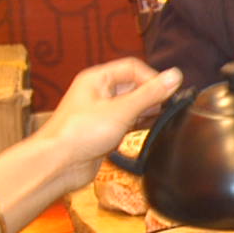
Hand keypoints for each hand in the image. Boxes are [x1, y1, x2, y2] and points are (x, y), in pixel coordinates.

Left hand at [43, 58, 180, 167]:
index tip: (169, 94)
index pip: (133, 68)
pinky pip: (127, 123)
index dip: (152, 78)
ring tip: (161, 121)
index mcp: (98, 78)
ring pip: (132, 106)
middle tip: (168, 109)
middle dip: (151, 96)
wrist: (57, 164)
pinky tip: (151, 131)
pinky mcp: (104, 132)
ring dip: (147, 112)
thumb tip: (176, 75)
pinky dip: (140, 125)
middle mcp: (99, 92)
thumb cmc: (81, 133)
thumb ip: (150, 94)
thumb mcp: (121, 110)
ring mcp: (101, 113)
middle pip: (133, 86)